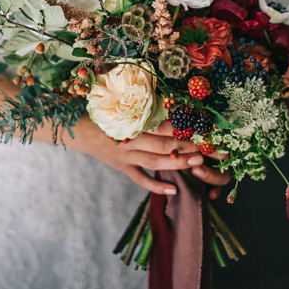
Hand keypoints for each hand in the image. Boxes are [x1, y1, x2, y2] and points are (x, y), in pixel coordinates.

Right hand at [68, 117, 230, 196]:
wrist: (77, 128)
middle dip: (189, 145)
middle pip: (164, 143)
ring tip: (199, 162)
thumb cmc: (104, 111)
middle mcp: (130, 139)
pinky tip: (174, 190)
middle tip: (211, 146)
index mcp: (132, 120)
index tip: (204, 126)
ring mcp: (126, 155)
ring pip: (156, 161)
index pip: (164, 124)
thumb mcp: (121, 103)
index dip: (185, 126)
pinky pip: (141, 180)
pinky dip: (157, 186)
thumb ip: (144, 105)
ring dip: (178, 162)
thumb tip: (172, 98)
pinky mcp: (122, 168)